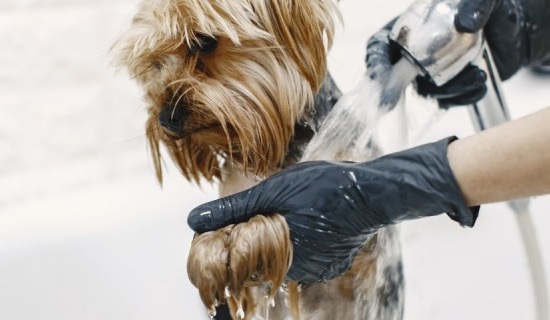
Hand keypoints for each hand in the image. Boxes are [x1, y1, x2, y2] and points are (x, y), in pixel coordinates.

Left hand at [188, 137, 477, 282]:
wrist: (374, 193)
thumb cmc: (324, 187)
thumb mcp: (274, 191)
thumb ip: (234, 209)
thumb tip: (193, 221)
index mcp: (279, 255)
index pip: (240, 262)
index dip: (230, 244)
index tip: (225, 230)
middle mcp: (298, 272)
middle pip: (261, 261)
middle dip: (254, 239)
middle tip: (263, 213)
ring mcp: (318, 270)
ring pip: (283, 258)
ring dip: (278, 240)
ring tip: (288, 213)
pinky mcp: (332, 265)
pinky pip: (304, 258)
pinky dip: (299, 242)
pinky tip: (306, 222)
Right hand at [367, 0, 549, 107]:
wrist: (514, 30)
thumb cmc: (490, 9)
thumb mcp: (484, 0)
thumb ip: (475, 5)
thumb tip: (464, 24)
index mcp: (409, 28)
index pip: (380, 46)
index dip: (375, 62)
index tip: (379, 75)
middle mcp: (415, 53)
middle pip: (395, 76)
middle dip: (394, 90)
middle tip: (395, 99)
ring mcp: (430, 72)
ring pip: (426, 91)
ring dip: (448, 89)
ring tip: (476, 76)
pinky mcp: (447, 87)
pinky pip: (448, 100)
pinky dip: (463, 96)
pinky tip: (480, 83)